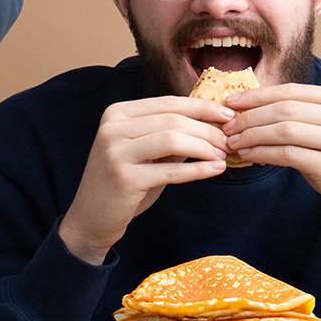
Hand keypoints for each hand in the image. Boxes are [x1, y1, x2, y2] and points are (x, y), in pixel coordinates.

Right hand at [59, 97, 233, 264]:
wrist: (91, 217)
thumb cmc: (124, 181)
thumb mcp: (144, 151)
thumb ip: (171, 134)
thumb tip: (213, 123)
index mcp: (117, 113)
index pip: (167, 103)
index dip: (201, 107)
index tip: (227, 114)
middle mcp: (113, 128)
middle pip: (173, 120)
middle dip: (208, 130)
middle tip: (228, 141)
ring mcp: (115, 152)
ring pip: (173, 140)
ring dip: (205, 147)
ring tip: (222, 155)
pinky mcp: (124, 179)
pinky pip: (171, 171)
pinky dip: (198, 169)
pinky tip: (214, 170)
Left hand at [223, 84, 320, 238]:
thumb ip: (300, 116)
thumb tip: (251, 107)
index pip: (292, 90)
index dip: (258, 95)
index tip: (231, 102)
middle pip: (285, 108)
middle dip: (250, 116)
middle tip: (227, 125)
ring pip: (284, 129)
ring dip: (253, 135)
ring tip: (234, 141)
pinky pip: (288, 155)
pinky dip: (263, 153)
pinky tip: (249, 156)